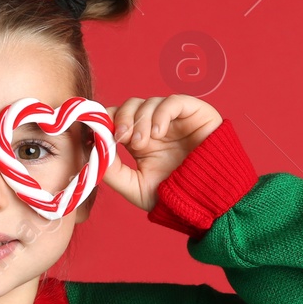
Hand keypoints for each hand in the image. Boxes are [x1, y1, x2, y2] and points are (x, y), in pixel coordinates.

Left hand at [101, 94, 222, 211]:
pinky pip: (173, 101)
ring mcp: (175, 119)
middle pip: (130, 106)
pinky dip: (161, 113)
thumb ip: (113, 171)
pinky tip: (158, 133)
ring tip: (142, 143)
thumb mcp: (135, 187)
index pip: (117, 119)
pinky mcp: (195, 112)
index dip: (106, 121)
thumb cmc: (175, 196)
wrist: (209, 201)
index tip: (99, 135)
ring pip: (149, 102)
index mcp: (140, 141)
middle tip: (121, 138)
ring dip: (140, 119)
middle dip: (121, 119)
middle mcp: (156, 127)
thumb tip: (93, 151)